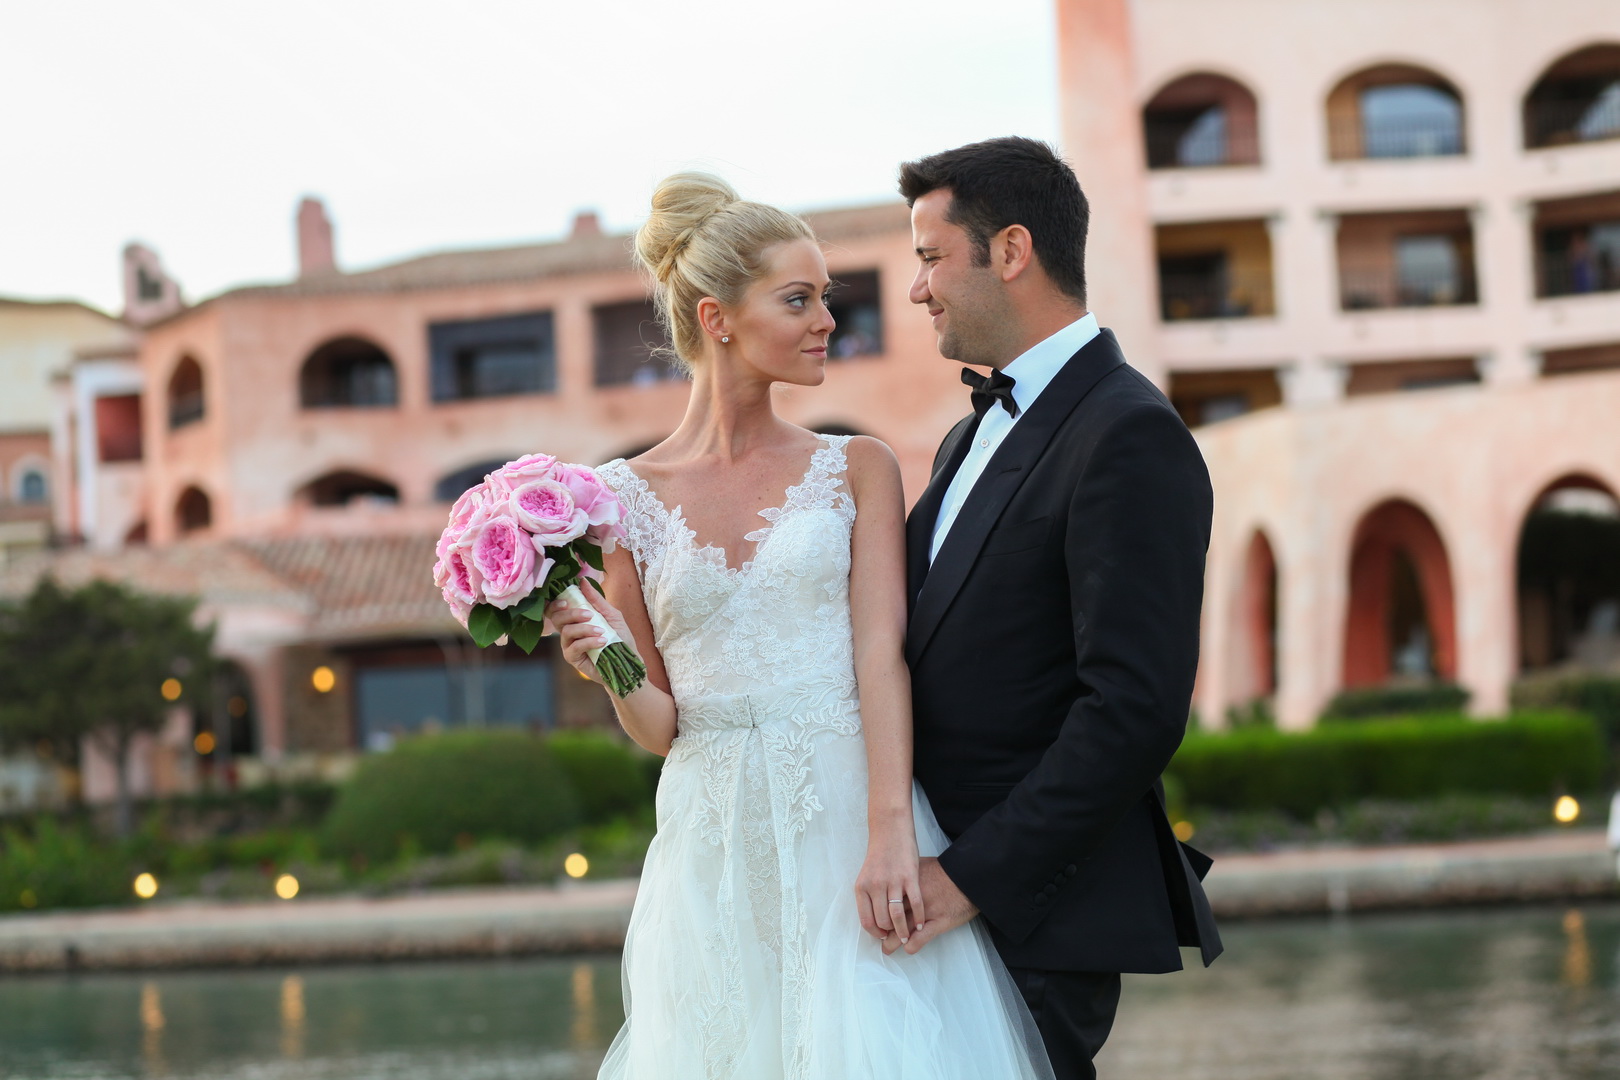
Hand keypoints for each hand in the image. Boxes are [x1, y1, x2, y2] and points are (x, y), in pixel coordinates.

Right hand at [546, 587, 635, 690]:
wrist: (627, 662)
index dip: (555, 603)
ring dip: (585, 629)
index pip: (555, 609)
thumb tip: (582, 581)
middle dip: (572, 614)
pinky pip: (574, 647)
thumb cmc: (619, 638)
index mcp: (574, 619)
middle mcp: (568, 631)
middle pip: (557, 618)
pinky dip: (589, 641)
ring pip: (566, 631)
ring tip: (602, 631)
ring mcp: (569, 645)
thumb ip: (596, 600)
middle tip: (589, 615)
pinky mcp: (572, 658)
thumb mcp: (611, 615)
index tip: (566, 601)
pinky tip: (602, 641)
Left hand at [855, 825, 921, 944]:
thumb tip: (875, 919)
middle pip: (882, 920)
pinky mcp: (910, 876)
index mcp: (862, 886)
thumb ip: (869, 895)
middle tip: (898, 937)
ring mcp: (893, 881)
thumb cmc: (879, 854)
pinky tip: (921, 924)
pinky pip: (915, 903)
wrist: (890, 829)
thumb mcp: (867, 875)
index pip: (866, 919)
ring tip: (908, 936)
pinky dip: (919, 917)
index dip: (875, 932)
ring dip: (903, 930)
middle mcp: (875, 885)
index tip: (882, 935)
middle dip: (890, 933)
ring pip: (896, 915)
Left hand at [881, 856, 977, 955]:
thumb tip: (895, 874)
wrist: (969, 876)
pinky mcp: (939, 922)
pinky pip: (920, 939)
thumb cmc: (946, 870)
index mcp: (906, 884)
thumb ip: (906, 873)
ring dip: (891, 943)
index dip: (877, 913)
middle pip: (889, 918)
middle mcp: (912, 898)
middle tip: (877, 937)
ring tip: (887, 949)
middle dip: (881, 931)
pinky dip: (912, 946)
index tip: (875, 918)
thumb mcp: (921, 865)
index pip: (884, 902)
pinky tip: (908, 948)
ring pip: (901, 932)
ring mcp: (925, 912)